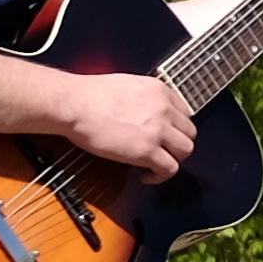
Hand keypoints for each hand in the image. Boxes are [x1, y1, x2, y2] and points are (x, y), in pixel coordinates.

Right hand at [52, 70, 194, 182]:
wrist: (72, 104)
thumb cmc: (86, 95)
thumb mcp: (125, 85)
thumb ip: (142, 97)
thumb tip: (142, 110)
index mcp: (158, 90)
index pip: (184, 113)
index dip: (176, 127)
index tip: (168, 135)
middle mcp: (163, 109)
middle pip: (189, 132)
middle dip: (177, 144)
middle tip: (163, 151)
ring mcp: (158, 130)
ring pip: (185, 150)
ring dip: (173, 159)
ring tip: (156, 164)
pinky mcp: (147, 150)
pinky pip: (170, 169)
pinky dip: (161, 176)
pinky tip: (147, 176)